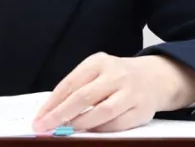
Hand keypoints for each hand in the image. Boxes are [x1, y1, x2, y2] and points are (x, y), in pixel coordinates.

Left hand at [32, 53, 194, 132]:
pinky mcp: (141, 109)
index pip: (70, 84)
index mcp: (99, 62)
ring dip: (81, 124)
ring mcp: (130, 92)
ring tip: (66, 131)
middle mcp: (115, 74)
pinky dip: (101, 130)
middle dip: (61, 115)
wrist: (154, 77)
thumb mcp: (97, 72)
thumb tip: (51, 112)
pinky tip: (90, 133)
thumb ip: (77, 87)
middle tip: (46, 128)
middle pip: (84, 97)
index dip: (53, 103)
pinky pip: (118, 123)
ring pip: (102, 111)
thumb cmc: (116, 77)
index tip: (40, 118)